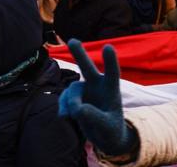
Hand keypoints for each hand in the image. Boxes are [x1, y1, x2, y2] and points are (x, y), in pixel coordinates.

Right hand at [59, 39, 137, 155]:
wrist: (104, 136)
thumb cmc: (112, 130)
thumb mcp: (107, 127)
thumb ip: (94, 117)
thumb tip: (77, 109)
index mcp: (111, 89)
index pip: (112, 73)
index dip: (110, 61)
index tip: (108, 47)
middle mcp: (97, 85)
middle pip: (87, 68)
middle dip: (79, 54)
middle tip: (72, 41)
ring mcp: (84, 90)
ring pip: (72, 90)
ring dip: (71, 102)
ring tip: (73, 116)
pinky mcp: (74, 98)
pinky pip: (64, 99)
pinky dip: (63, 107)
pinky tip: (64, 117)